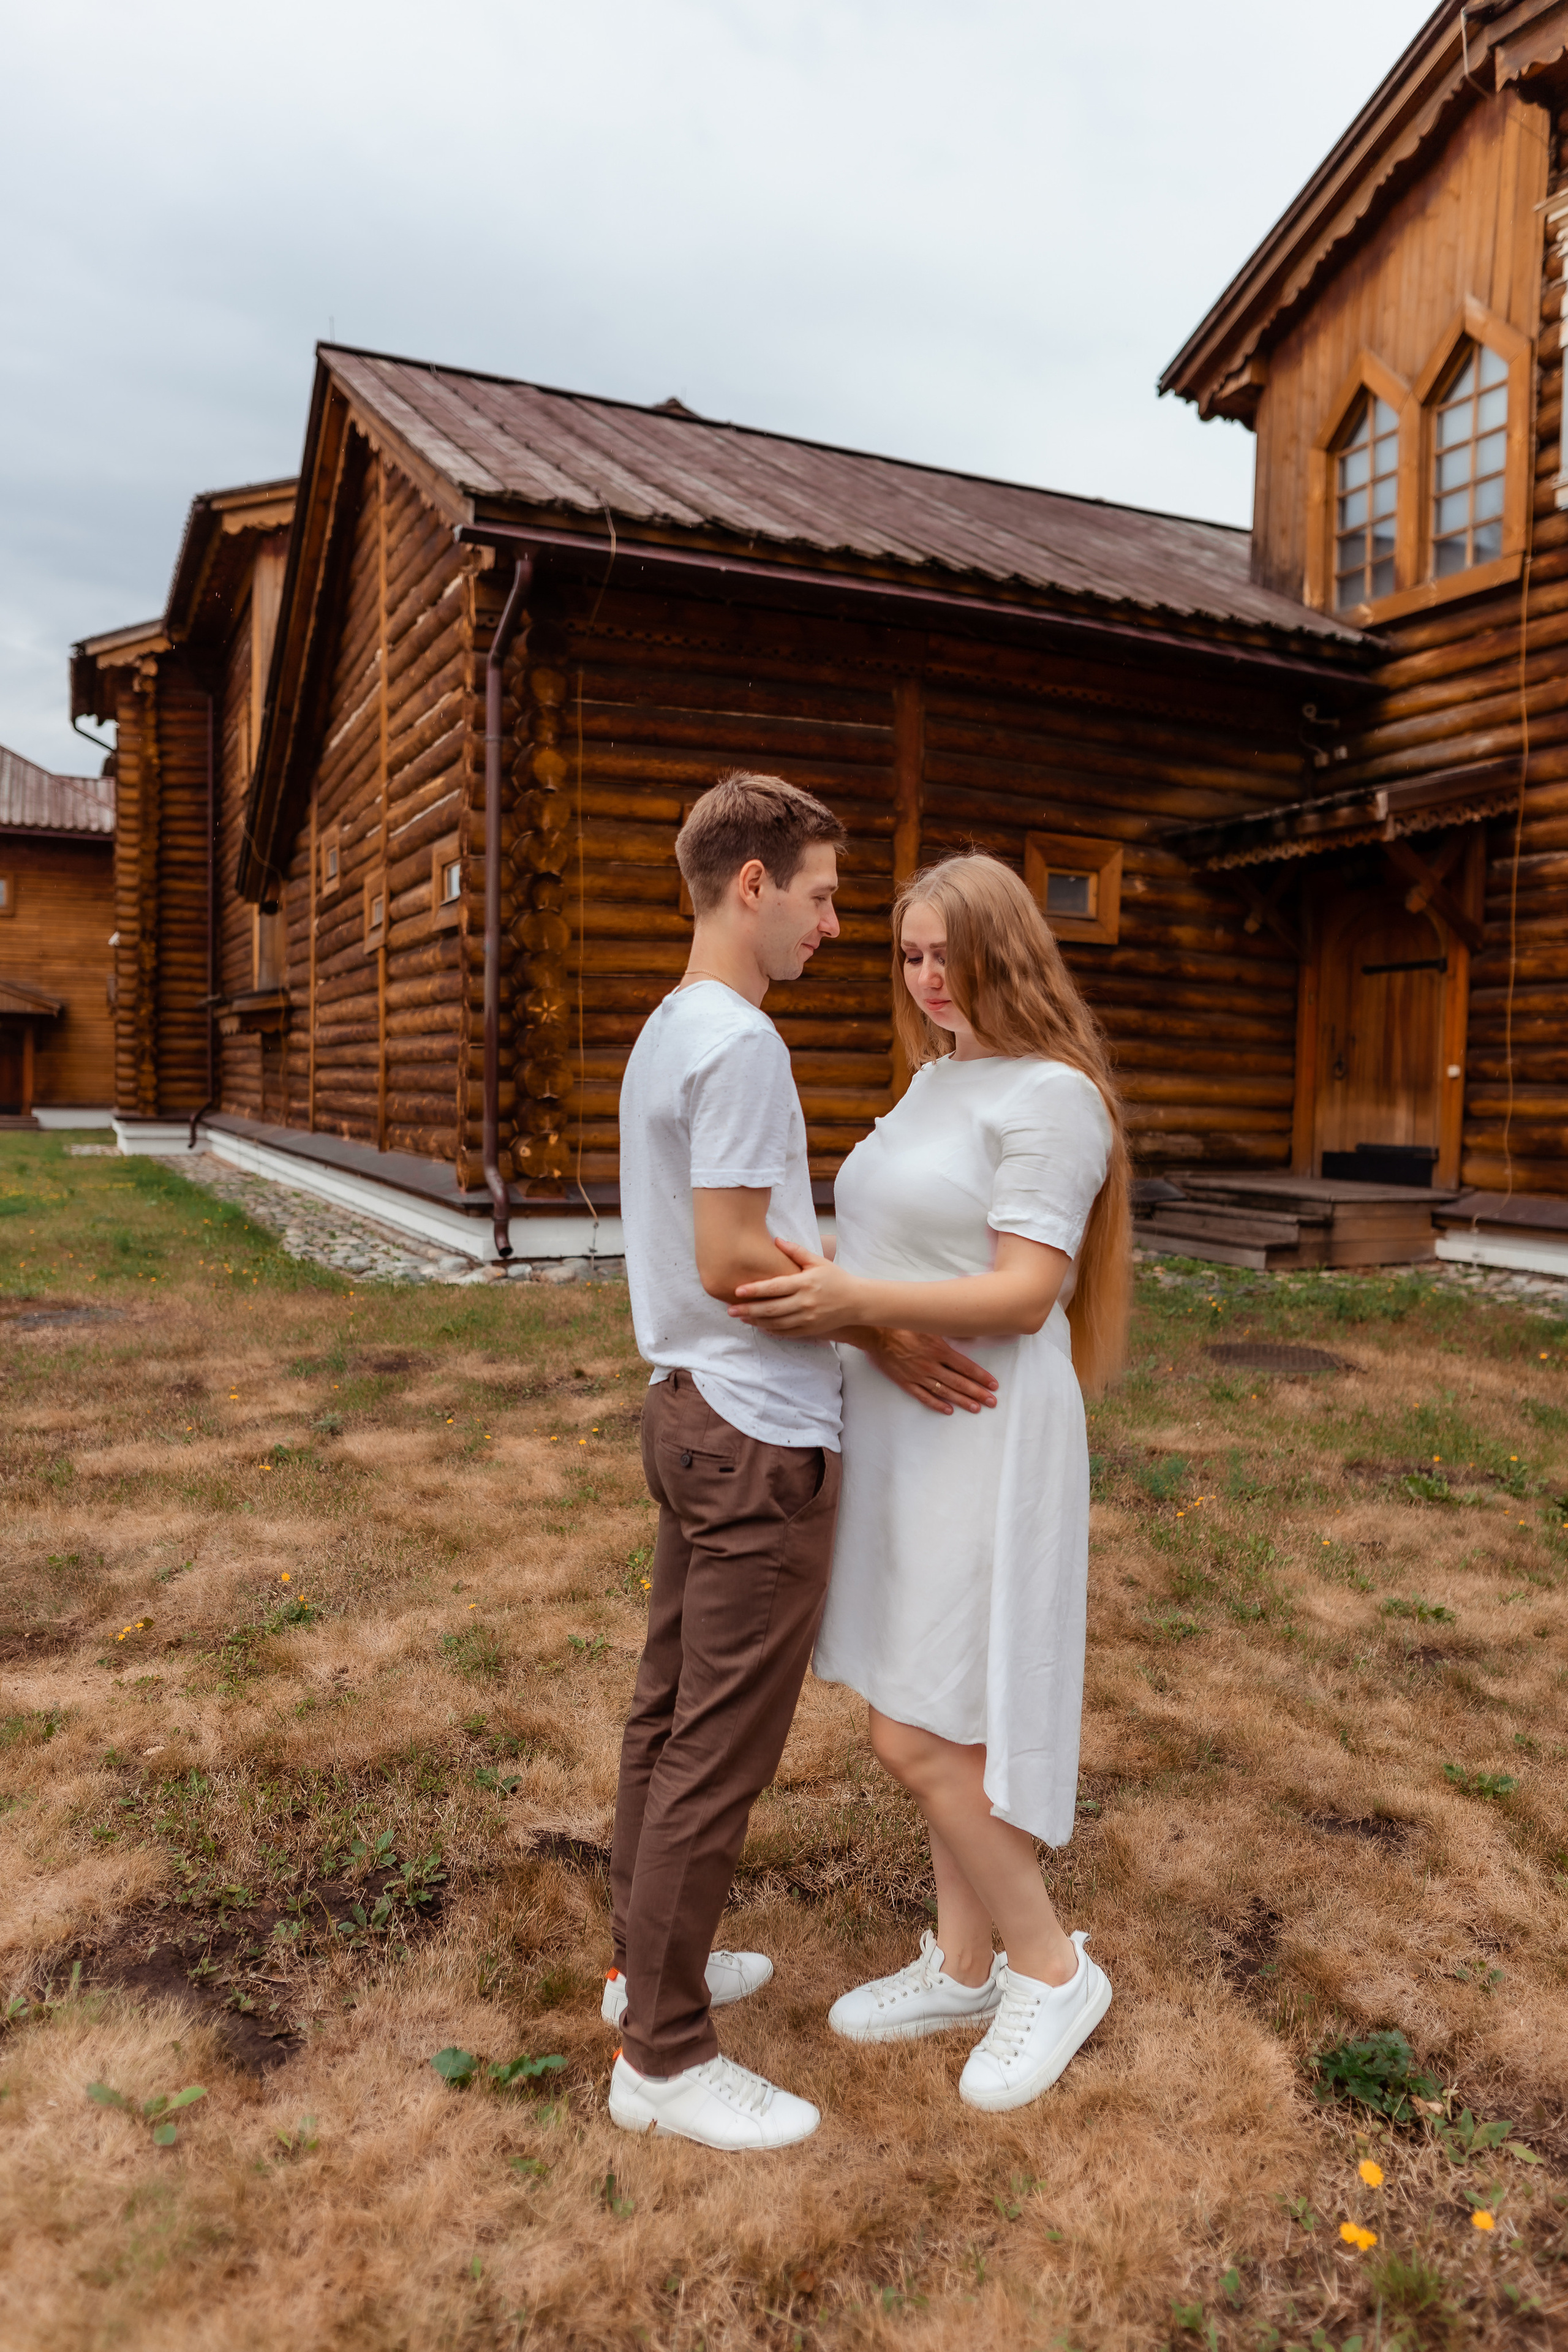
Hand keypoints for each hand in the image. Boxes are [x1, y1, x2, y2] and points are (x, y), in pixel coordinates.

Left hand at [729, 1237, 862, 1335]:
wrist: (857, 1302)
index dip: (755, 1290)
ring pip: (776, 1323)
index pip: (775, 1288)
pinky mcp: (810, 1330)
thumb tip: (775, 1240)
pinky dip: (771, 1331)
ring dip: (756, 1321)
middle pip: (771, 1309)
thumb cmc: (836, 1279)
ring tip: (741, 1318)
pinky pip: (786, 1333)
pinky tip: (759, 1326)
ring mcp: (807, 1319)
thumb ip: (796, 1252)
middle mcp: (805, 1303)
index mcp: (805, 1284)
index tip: (738, 1291)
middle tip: (730, 1310)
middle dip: (749, 1310)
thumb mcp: (818, 1262)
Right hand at [859, 1328, 998, 1414]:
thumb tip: (970, 1334)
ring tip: (976, 1408)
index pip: (966, 1367)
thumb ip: (949, 1330)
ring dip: (962, 1401)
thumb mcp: (930, 1323)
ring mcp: (918, 1376)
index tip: (993, 1385)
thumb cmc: (903, 1325)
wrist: (876, 1333)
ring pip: (945, 1391)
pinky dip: (937, 1404)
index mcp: (939, 1350)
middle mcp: (931, 1365)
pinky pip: (924, 1396)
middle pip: (960, 1382)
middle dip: (978, 1393)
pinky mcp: (906, 1382)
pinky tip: (948, 1410)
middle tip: (992, 1402)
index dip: (982, 1377)